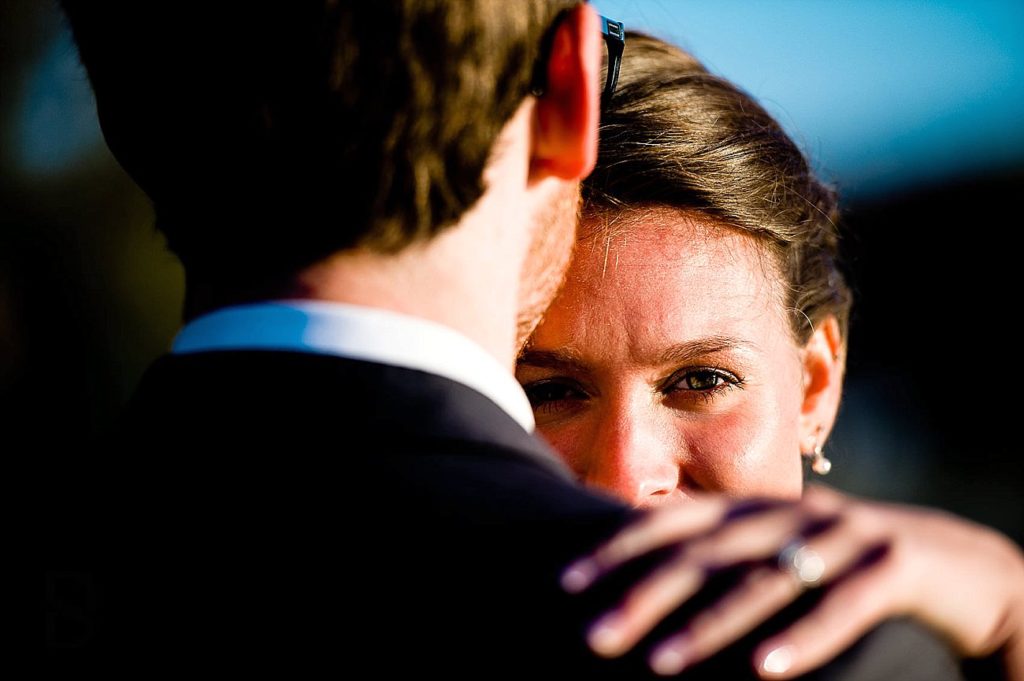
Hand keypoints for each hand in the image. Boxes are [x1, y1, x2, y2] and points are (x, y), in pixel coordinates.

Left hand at [562, 485, 1023, 678]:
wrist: (953, 558)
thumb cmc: (843, 564)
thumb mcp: (778, 553)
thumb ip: (723, 561)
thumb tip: (647, 589)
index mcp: (756, 508)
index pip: (675, 519)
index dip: (620, 546)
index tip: (567, 581)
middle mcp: (790, 513)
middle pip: (706, 551)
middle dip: (645, 593)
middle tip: (595, 637)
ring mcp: (843, 534)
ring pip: (766, 580)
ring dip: (710, 625)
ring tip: (659, 664)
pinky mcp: (894, 565)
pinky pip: (845, 605)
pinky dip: (804, 638)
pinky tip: (765, 673)